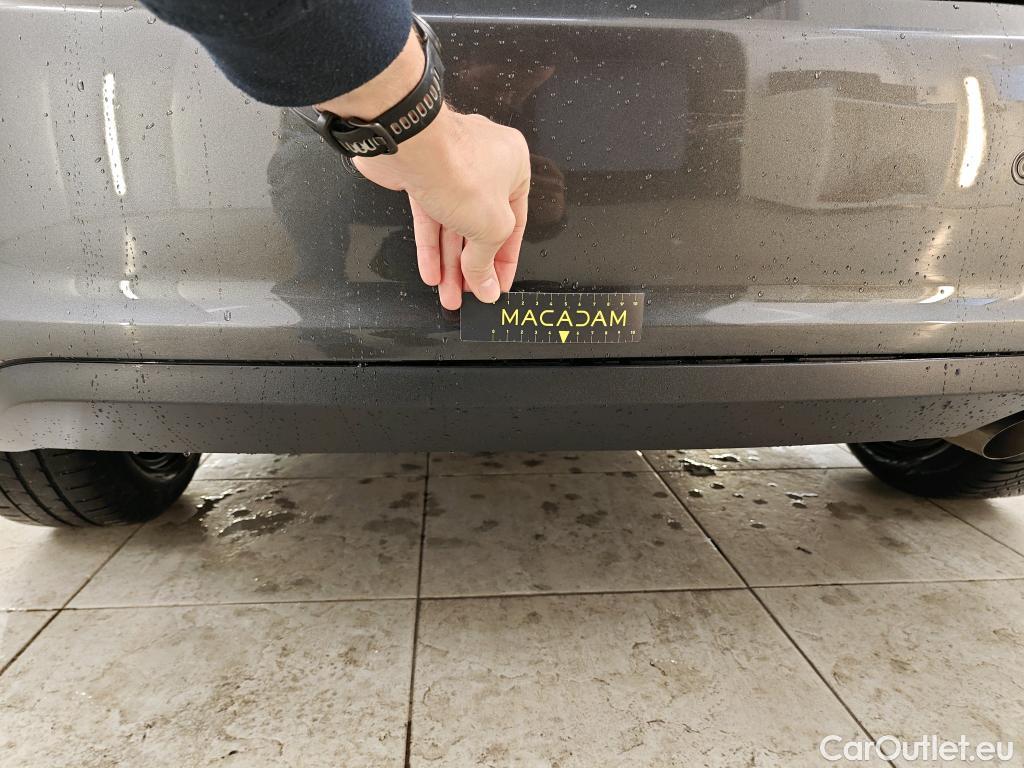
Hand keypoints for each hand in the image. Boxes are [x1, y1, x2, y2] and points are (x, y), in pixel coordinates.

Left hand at [317, 29, 529, 309]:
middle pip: (480, 226)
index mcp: (514, 167)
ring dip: (450, 262)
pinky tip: (431, 271)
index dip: (505, 260)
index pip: (515, 223)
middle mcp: (485, 164)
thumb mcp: (490, 228)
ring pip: (453, 224)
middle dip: (472, 266)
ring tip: (449, 293)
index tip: (498, 284)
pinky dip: (431, 245)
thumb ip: (486, 261)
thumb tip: (487, 286)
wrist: (409, 145)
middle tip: (470, 294)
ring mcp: (450, 168)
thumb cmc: (459, 170)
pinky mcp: (421, 175)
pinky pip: (431, 217)